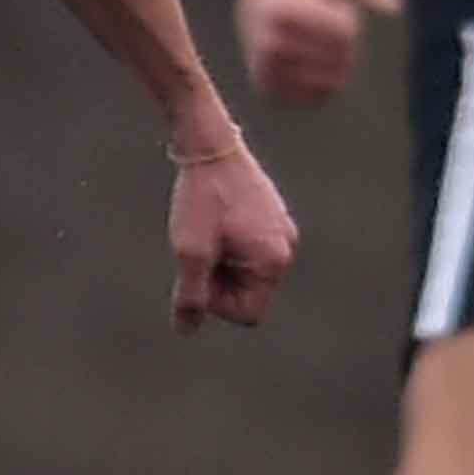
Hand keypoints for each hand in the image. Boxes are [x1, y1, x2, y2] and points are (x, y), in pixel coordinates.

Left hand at [171, 139, 299, 330]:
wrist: (208, 144)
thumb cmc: (201, 198)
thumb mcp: (190, 251)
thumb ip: (191, 295)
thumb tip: (186, 330)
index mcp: (274, 260)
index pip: (248, 314)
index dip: (216, 304)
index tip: (197, 273)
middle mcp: (287, 248)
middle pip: (249, 295)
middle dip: (219, 282)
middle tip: (197, 251)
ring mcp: (281, 231)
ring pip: (246, 273)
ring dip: (221, 264)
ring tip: (204, 235)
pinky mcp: (272, 218)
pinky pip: (249, 251)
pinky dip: (227, 247)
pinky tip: (212, 223)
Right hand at [233, 0, 402, 107]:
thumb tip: (394, 8)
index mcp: (282, 10)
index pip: (346, 31)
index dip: (347, 14)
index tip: (327, 2)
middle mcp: (269, 44)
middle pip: (342, 57)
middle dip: (344, 40)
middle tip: (321, 21)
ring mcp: (266, 71)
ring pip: (334, 82)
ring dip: (337, 62)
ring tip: (316, 39)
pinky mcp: (268, 92)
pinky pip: (319, 99)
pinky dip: (325, 82)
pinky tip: (312, 60)